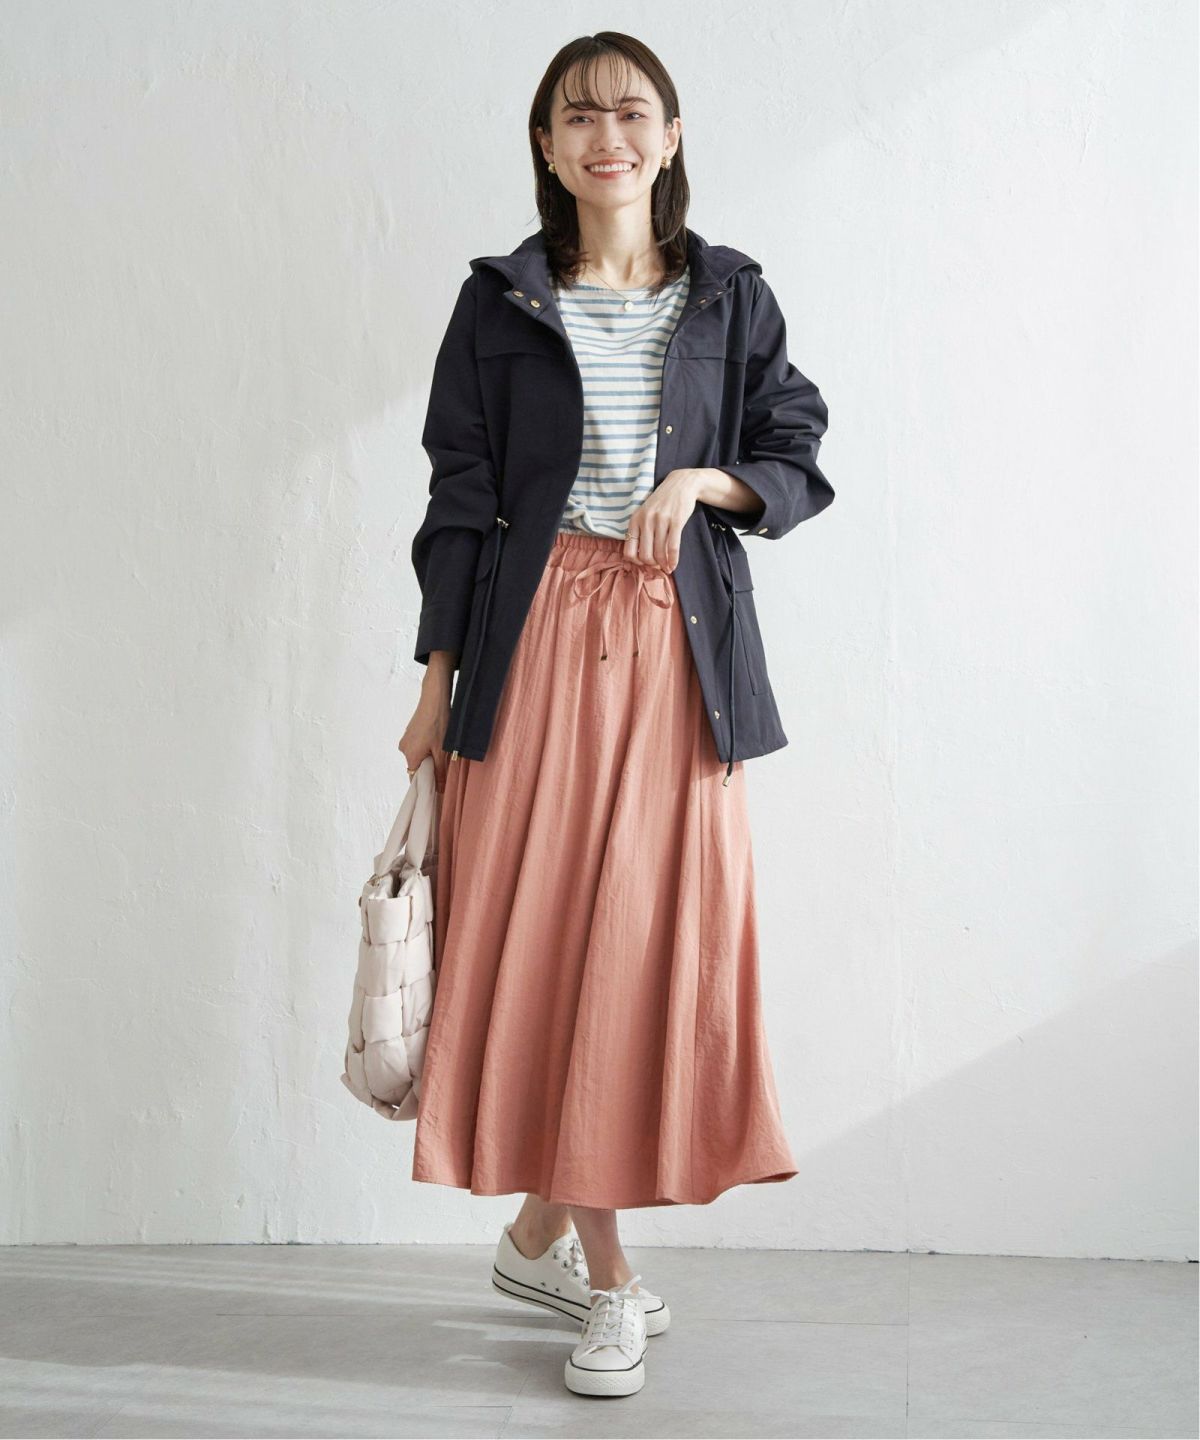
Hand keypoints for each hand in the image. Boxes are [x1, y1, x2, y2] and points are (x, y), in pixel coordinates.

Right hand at [399, 656, 454, 791]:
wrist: (434, 698)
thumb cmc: (438, 723)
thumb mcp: (442, 752)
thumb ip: (440, 773)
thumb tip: (439, 790)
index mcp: (410, 756)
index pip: (415, 779)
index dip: (426, 784)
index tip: (436, 786)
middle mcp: (404, 749)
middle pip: (417, 767)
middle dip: (430, 768)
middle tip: (445, 764)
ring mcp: (406, 739)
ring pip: (419, 755)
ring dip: (430, 756)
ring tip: (443, 749)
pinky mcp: (411, 731)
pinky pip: (418, 745)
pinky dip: (427, 747)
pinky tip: (438, 740)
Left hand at [622, 469, 703, 571]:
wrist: (681, 484)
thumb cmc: (662, 503)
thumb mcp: (645, 513)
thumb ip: (640, 531)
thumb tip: (639, 558)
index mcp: (635, 520)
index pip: (629, 551)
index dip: (637, 562)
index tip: (644, 564)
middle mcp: (645, 520)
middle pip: (645, 555)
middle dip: (652, 565)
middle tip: (658, 566)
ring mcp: (660, 520)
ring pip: (659, 553)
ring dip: (664, 564)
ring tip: (667, 568)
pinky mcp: (675, 521)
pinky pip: (673, 547)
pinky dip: (673, 560)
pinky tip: (674, 565)